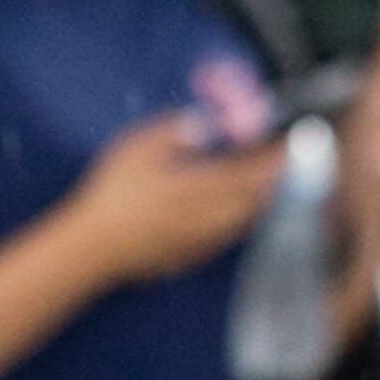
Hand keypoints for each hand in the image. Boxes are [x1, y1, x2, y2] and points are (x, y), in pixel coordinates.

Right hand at [62, 109, 287, 291]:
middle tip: (282, 162)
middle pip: (253, 200)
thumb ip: (175, 131)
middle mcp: (206, 218)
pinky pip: (225, 237)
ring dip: (258, 201)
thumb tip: (206, 123)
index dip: (273, 158)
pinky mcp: (188, 255)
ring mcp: (199, 240)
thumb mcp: (137, 148)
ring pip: (242, 221)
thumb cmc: (110, 194)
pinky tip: (234, 212)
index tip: (288, 143)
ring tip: (264, 184)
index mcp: (196, 188)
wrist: (92, 248)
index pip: (248, 172)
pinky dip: (238, 221)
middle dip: (273, 180)